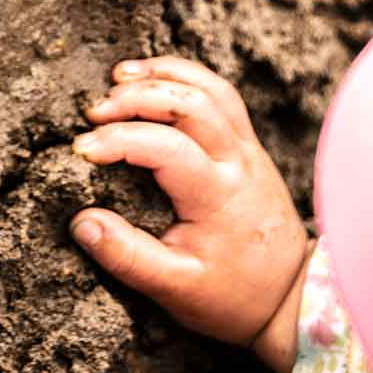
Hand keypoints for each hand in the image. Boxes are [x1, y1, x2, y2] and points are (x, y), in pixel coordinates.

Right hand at [69, 56, 313, 372]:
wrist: (291, 296)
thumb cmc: (232, 297)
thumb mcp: (174, 289)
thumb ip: (127, 256)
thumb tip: (81, 222)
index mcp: (219, 196)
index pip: (166, 147)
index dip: (119, 140)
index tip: (81, 152)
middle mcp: (239, 162)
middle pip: (192, 102)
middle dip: (138, 96)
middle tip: (95, 110)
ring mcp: (249, 150)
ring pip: (212, 88)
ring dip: (164, 75)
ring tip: (119, 77)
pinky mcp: (249, 147)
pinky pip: (222, 96)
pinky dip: (186, 79)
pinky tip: (154, 82)